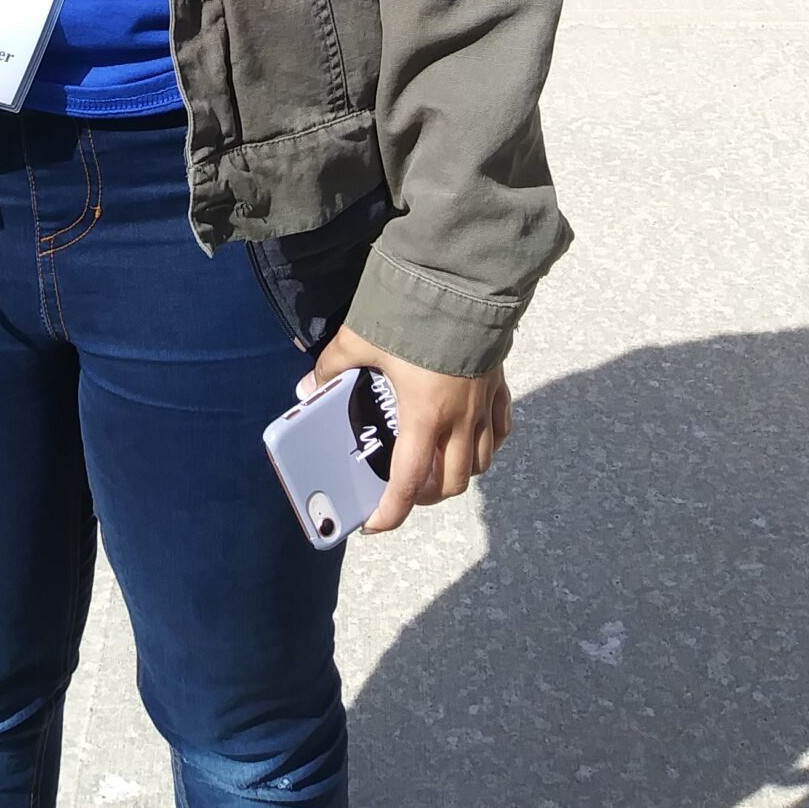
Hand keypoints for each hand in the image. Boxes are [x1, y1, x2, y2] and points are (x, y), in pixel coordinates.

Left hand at [310, 321, 511, 534]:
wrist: (465, 282)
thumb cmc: (413, 315)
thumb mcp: (361, 338)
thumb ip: (334, 366)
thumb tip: (308, 386)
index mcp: (424, 416)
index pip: (408, 482)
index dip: (392, 512)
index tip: (376, 524)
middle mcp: (459, 420)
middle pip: (451, 483)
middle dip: (425, 496)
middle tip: (402, 488)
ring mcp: (484, 405)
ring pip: (479, 464)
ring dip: (456, 474)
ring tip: (434, 466)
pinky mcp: (499, 385)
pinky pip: (500, 431)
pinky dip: (485, 446)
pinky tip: (471, 439)